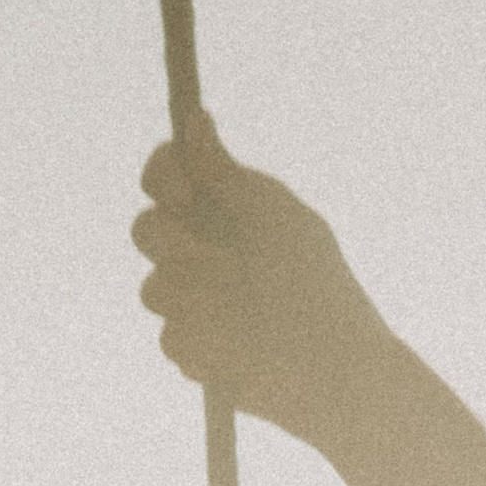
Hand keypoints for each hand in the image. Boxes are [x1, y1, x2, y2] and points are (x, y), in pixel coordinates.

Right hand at [131, 116, 392, 453]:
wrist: (337, 369)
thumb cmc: (315, 285)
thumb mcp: (273, 220)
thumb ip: (227, 175)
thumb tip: (195, 115)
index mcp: (226, 209)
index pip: (169, 176)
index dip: (164, 177)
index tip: (180, 191)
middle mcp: (204, 250)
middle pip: (148, 230)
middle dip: (171, 242)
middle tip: (209, 259)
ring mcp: (194, 303)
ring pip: (154, 290)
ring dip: (194, 298)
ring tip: (243, 312)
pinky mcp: (194, 349)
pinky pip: (172, 339)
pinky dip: (206, 343)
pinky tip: (241, 350)